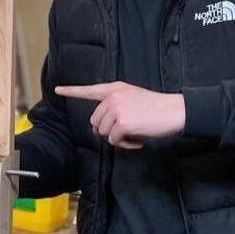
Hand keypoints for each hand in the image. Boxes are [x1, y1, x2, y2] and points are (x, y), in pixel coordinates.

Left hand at [55, 82, 184, 148]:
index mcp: (115, 89)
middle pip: (95, 121)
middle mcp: (113, 96)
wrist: (175, 110)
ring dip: (117, 139)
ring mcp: (116, 108)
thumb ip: (115, 106)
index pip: (90, 90)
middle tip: (127, 131)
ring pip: (102, 132)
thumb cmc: (157, 109)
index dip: (72, 91)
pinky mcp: (122, 122)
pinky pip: (113, 141)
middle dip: (108, 130)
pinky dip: (125, 145)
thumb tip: (100, 127)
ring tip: (134, 134)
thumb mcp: (133, 99)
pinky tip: (137, 140)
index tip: (58, 89)